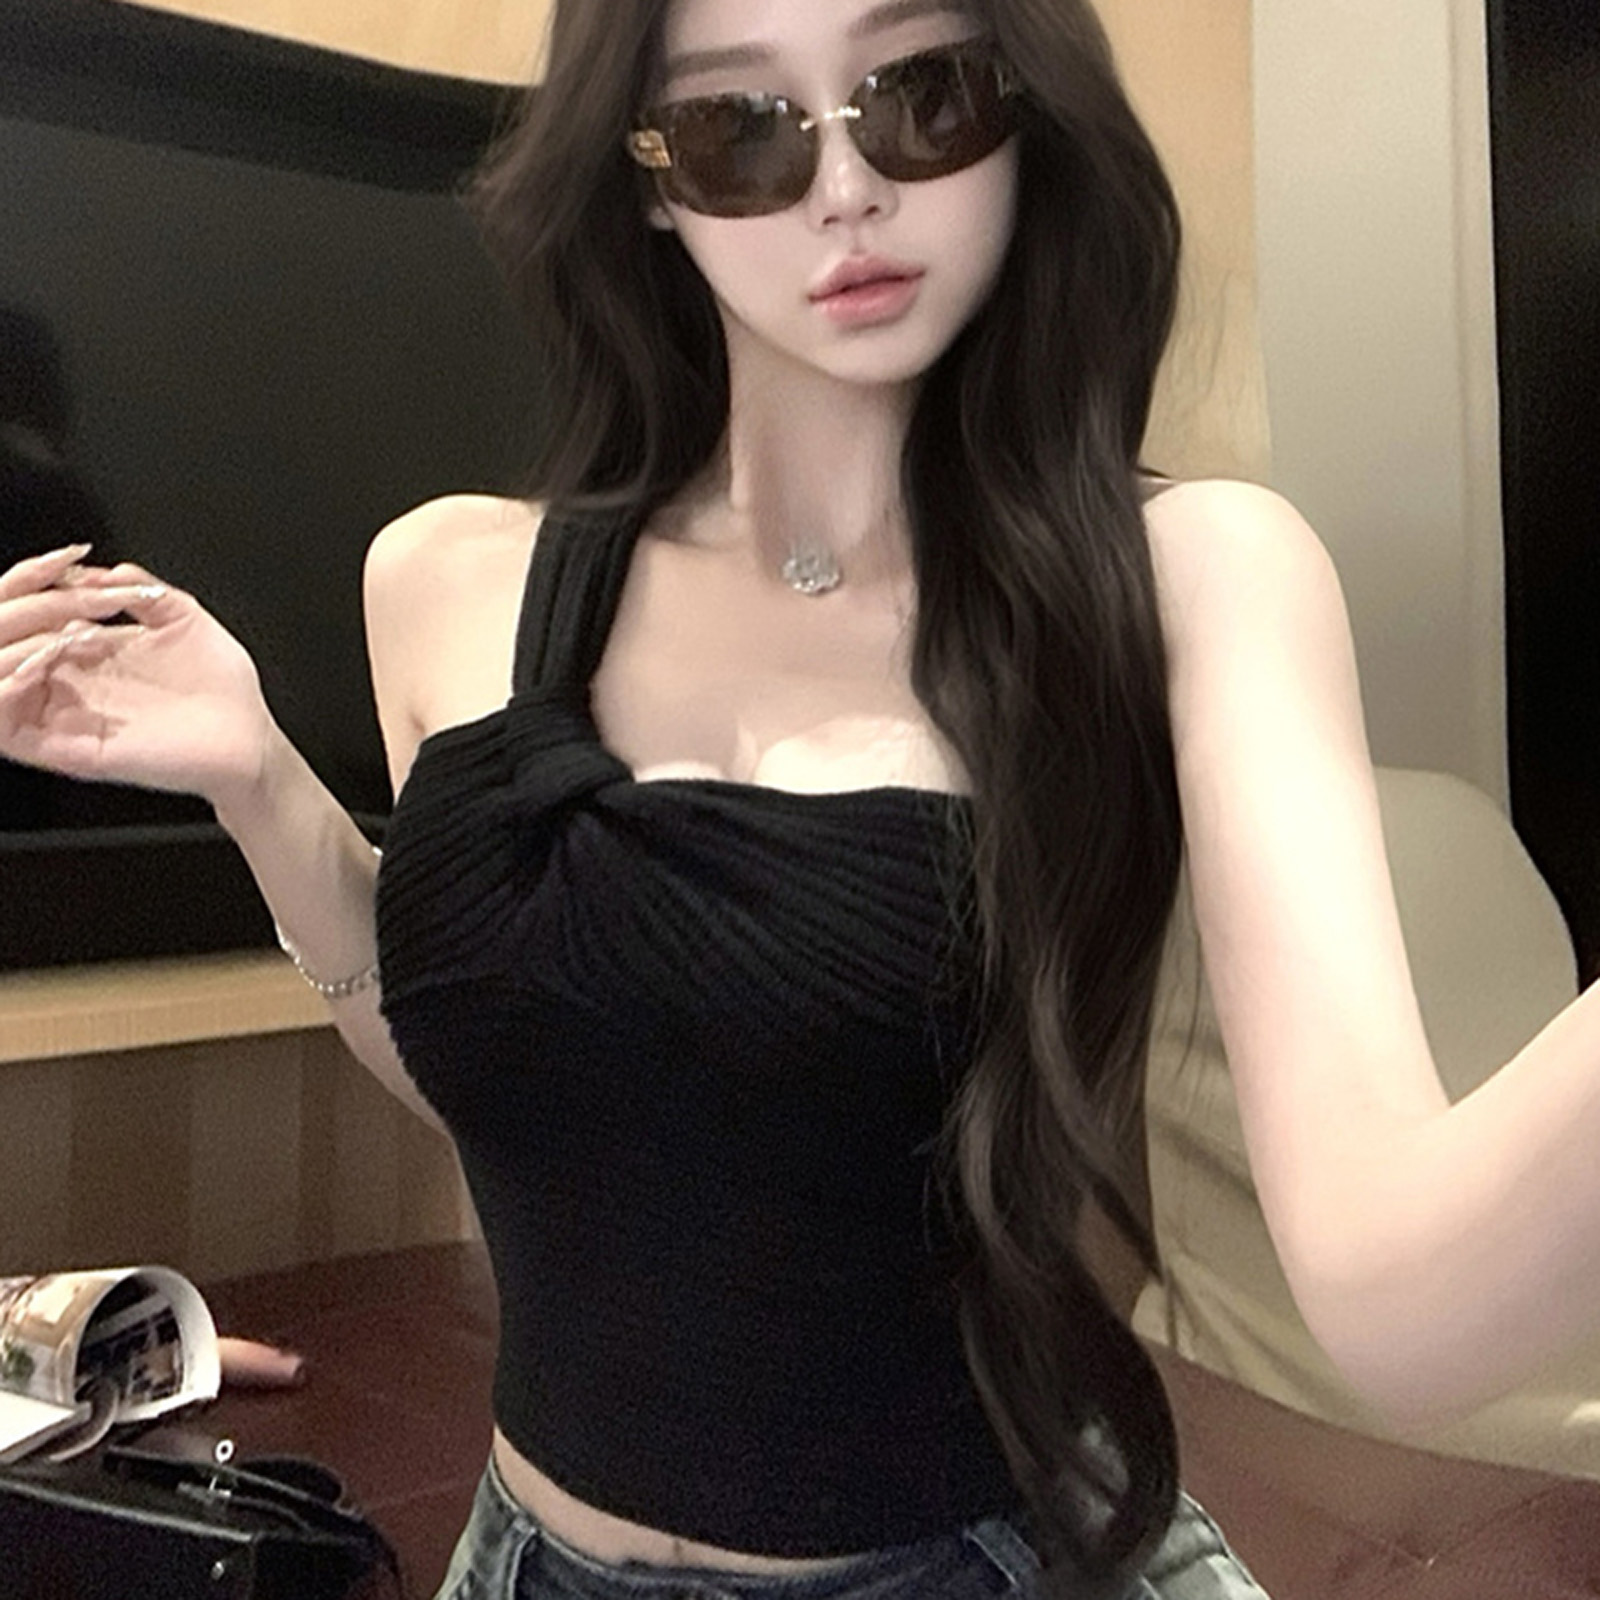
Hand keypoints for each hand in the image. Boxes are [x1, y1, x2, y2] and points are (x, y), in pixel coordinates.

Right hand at [0, 543, 275, 807]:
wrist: (251, 737)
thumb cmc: (222, 687)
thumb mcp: (182, 618)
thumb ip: (139, 588)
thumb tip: (94, 569)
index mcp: (86, 653)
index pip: (24, 616)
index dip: (28, 584)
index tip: (63, 563)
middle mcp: (67, 684)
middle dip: (21, 609)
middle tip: (66, 601)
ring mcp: (64, 719)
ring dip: (7, 649)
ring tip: (57, 636)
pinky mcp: (71, 753)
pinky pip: (6, 729)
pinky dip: (6, 691)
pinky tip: (39, 666)